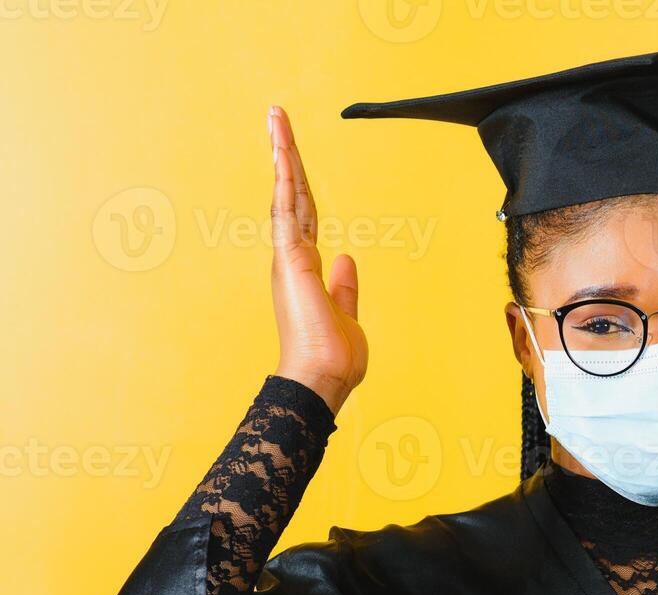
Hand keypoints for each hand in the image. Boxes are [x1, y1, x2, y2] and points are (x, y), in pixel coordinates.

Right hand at [269, 106, 366, 414]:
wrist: (322, 379)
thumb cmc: (332, 357)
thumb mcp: (346, 313)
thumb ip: (344, 286)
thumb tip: (347, 258)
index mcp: (304, 268)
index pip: (303, 215)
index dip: (298, 184)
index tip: (291, 156)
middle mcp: (292, 257)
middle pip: (290, 195)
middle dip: (285, 156)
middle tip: (277, 119)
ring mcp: (289, 256)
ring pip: (286, 194)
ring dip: (283, 154)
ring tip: (276, 118)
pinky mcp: (292, 259)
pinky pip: (287, 210)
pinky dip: (284, 179)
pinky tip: (281, 150)